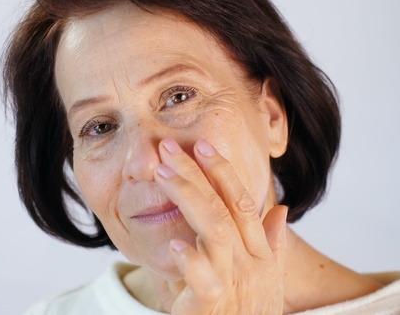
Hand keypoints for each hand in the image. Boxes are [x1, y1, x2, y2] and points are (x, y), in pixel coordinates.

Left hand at [153, 138, 287, 314]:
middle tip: (169, 148)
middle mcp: (250, 263)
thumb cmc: (249, 312)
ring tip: (163, 174)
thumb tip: (280, 208)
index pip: (244, 202)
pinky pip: (204, 280)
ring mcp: (233, 283)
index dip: (224, 171)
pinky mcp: (213, 307)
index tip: (202, 145)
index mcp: (259, 253)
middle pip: (225, 208)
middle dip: (197, 173)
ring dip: (189, 198)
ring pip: (215, 231)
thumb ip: (270, 244)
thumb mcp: (266, 279)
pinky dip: (190, 261)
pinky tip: (174, 245)